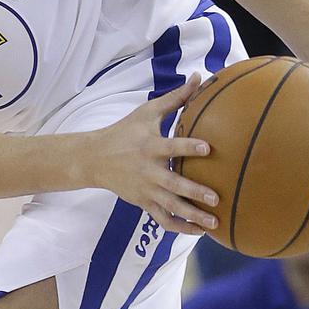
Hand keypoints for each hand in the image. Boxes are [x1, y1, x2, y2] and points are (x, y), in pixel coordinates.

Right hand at [87, 76, 218, 233]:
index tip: (207, 148)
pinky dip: (180, 227)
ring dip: (192, 216)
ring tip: (213, 223)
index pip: (171, 146)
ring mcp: (145, 189)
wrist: (93, 158)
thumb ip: (175, 98)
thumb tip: (199, 77)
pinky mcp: (143, 202)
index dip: (188, 147)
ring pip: (170, 206)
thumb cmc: (124, 131)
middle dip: (194, 192)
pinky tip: (198, 231)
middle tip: (215, 198)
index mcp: (149, 146)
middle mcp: (148, 170)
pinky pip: (162, 218)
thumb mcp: (146, 113)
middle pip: (173, 183)